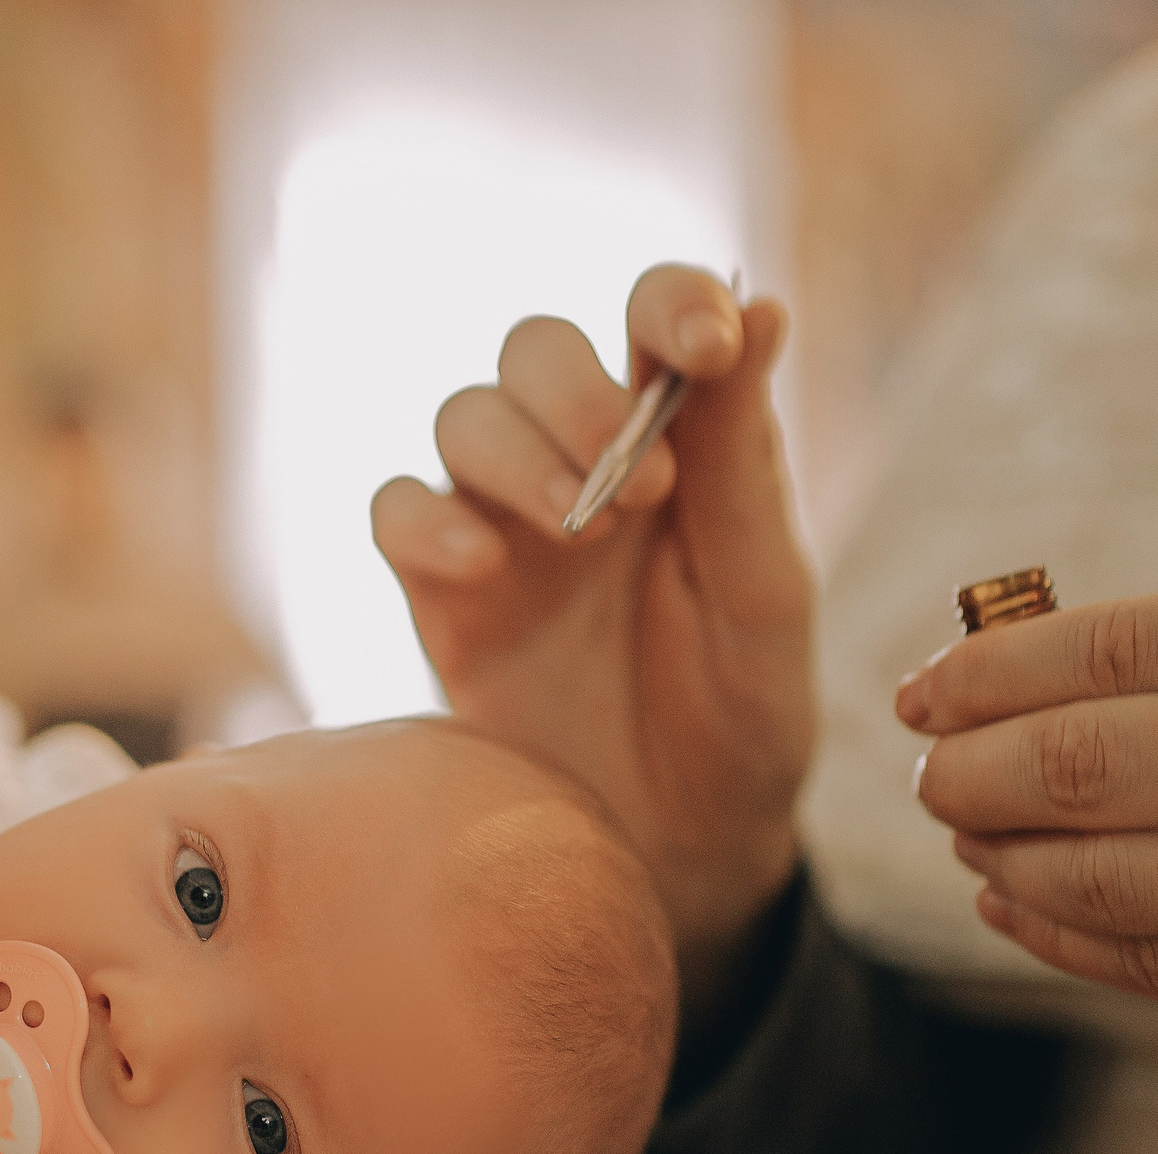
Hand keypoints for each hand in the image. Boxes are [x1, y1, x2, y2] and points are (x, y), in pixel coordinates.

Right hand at [371, 266, 813, 979]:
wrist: (676, 850)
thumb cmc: (740, 716)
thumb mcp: (763, 594)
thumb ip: (746, 460)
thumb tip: (764, 305)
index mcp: (679, 441)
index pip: (654, 316)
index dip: (670, 300)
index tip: (702, 340)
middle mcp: (581, 461)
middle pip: (535, 349)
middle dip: (579, 390)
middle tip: (641, 482)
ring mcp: (502, 525)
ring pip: (464, 417)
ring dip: (518, 453)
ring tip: (581, 531)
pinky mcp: (440, 595)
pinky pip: (394, 511)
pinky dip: (426, 520)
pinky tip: (484, 565)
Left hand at [902, 580, 1157, 1090]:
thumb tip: (1018, 670)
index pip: (1121, 646)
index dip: (992, 671)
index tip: (924, 691)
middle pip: (1093, 762)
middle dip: (973, 770)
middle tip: (929, 772)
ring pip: (1110, 875)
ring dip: (1004, 856)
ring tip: (966, 832)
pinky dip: (1059, 933)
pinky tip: (1012, 903)